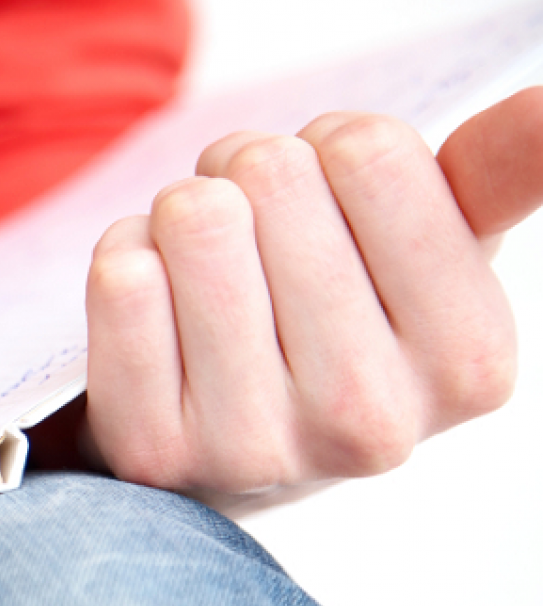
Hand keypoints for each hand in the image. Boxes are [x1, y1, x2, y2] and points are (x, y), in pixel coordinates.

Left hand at [80, 87, 542, 494]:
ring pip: (193, 217)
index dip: (328, 145)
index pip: (369, 152)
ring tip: (204, 266)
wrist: (221, 440)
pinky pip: (122, 276)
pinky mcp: (157, 451)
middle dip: (245, 173)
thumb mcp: (428, 255)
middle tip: (250, 231)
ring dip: (183, 212)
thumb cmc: (330, 323)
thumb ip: (492, 178)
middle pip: (271, 175)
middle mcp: (371, 421)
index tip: (329, 198)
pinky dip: (126, 257)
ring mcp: (257, 447)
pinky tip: (155, 308)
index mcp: (469, 361)